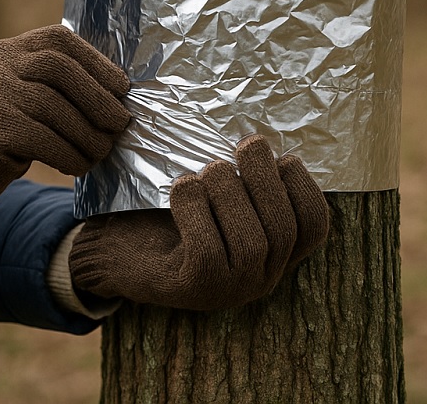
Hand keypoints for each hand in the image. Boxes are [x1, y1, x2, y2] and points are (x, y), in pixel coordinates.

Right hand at [0, 24, 130, 254]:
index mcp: (1, 54)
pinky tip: (75, 167)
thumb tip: (110, 98)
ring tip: (100, 153)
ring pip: (56, 107)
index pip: (58, 40)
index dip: (97, 62)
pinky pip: (45, 140)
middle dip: (99, 97)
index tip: (120, 88)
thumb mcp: (6, 100)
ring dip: (88, 135)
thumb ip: (43, 89)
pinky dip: (70, 155)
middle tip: (119, 125)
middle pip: (60, 67)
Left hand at [68, 135, 328, 310]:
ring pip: (250, 241)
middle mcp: (259, 277)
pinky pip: (208, 249)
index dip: (306, 188)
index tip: (284, 158)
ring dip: (229, 192)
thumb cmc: (165, 209)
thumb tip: (260, 135)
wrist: (113, 244)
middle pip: (283, 229)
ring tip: (208, 170)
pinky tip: (182, 189)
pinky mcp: (196, 290)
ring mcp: (229, 289)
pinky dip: (196, 210)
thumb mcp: (211, 190)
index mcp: (273, 251)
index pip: (314, 227)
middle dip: (267, 180)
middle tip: (248, 146)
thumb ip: (241, 174)